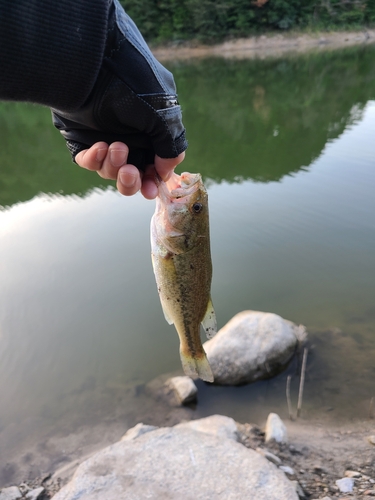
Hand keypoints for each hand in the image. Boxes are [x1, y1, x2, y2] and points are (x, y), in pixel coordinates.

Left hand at [52, 1, 186, 170]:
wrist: (95, 66)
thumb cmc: (135, 87)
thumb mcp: (165, 115)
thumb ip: (172, 147)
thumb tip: (166, 171)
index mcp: (152, 133)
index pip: (154, 167)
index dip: (153, 181)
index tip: (151, 188)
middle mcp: (130, 138)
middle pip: (132, 176)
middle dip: (132, 181)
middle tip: (130, 173)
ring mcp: (106, 139)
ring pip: (110, 171)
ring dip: (114, 165)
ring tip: (116, 147)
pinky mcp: (82, 139)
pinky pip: (88, 161)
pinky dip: (94, 160)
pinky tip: (99, 146)